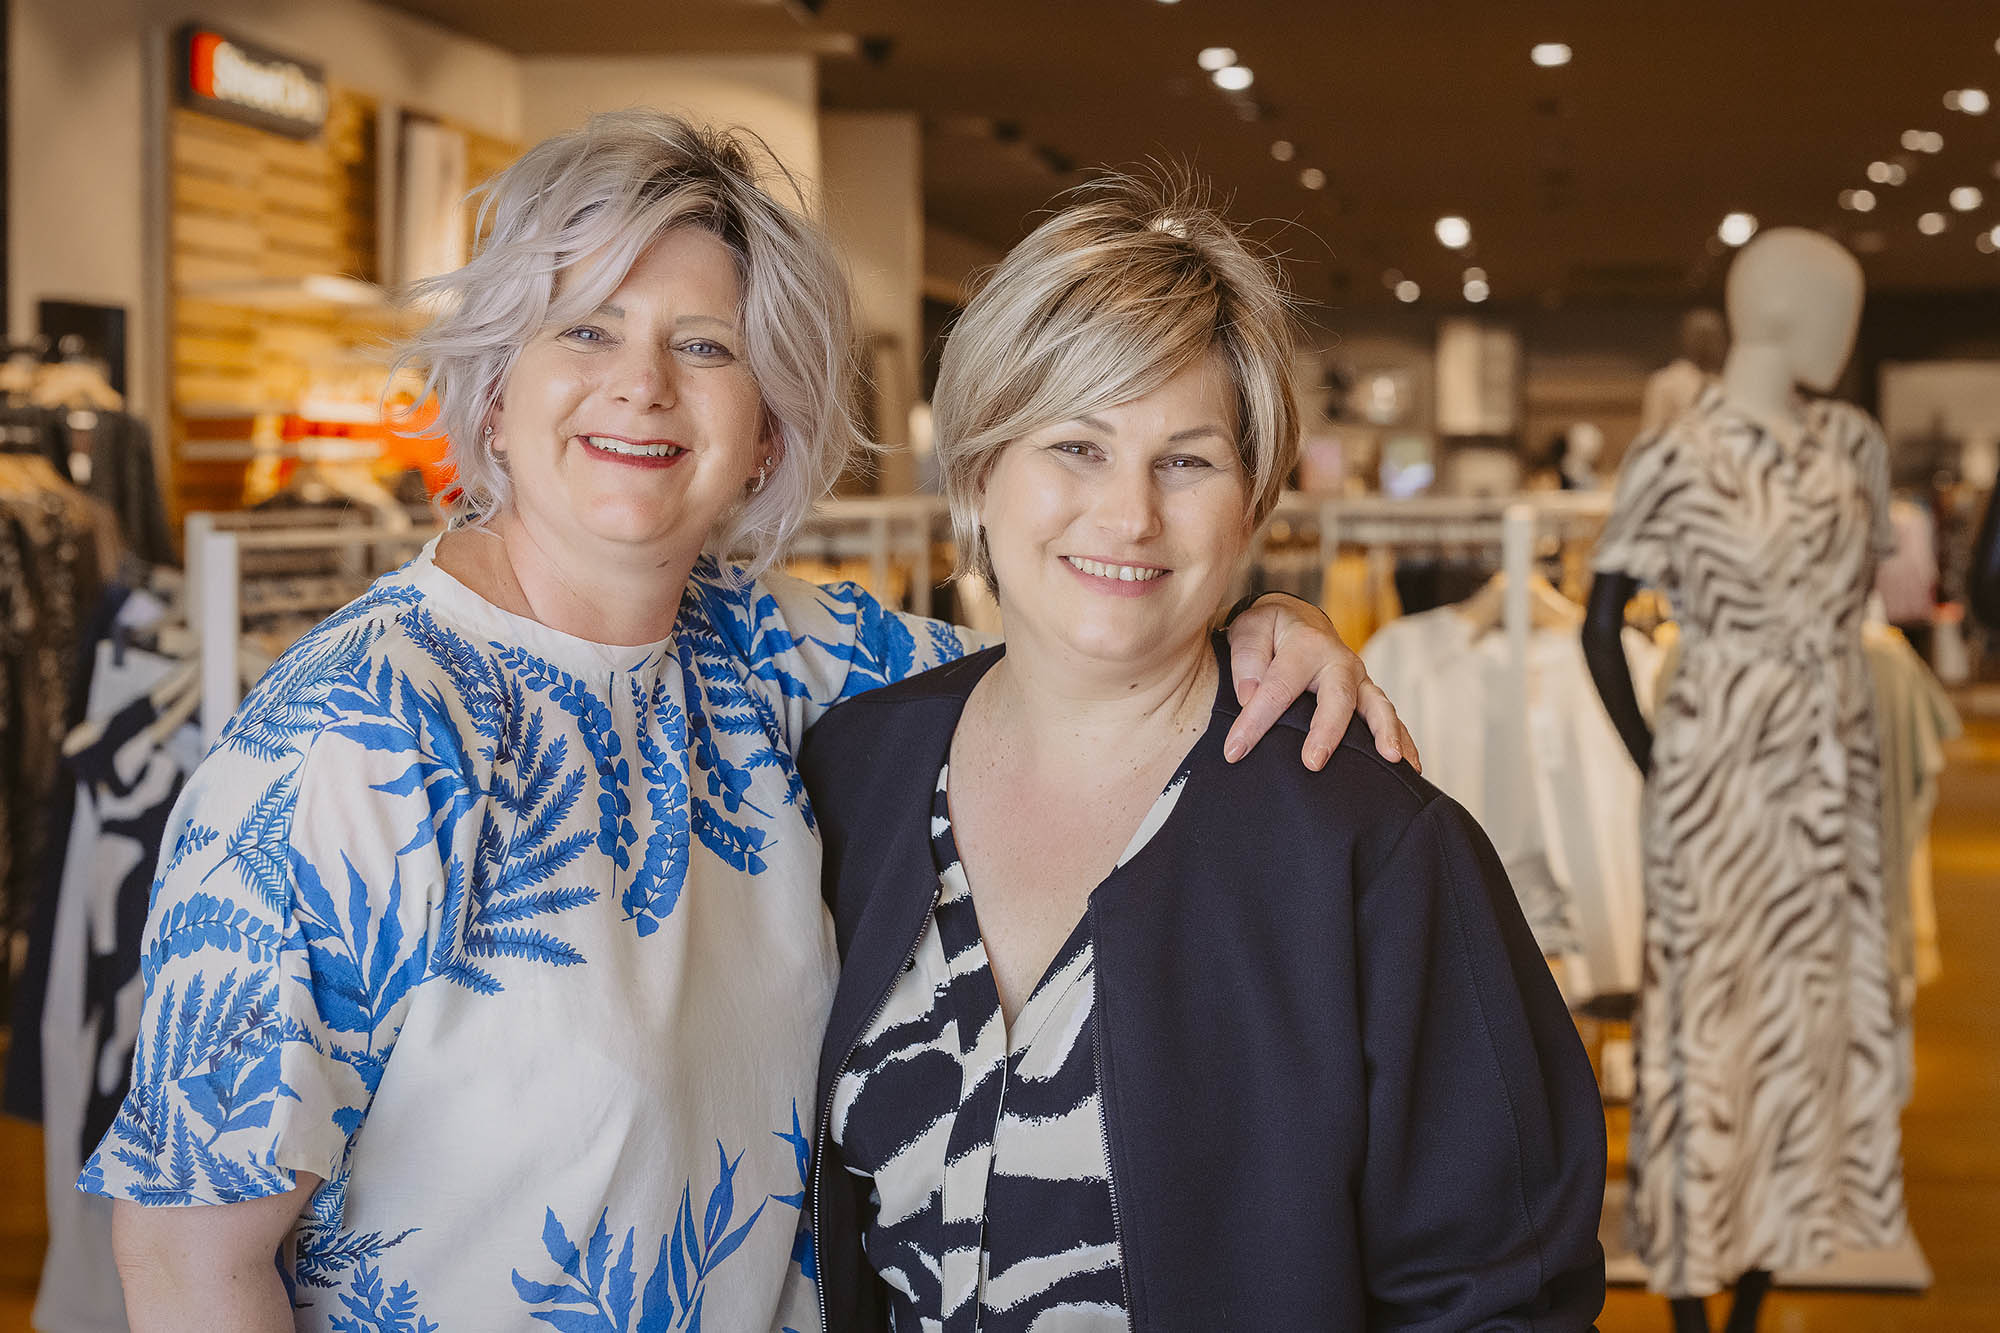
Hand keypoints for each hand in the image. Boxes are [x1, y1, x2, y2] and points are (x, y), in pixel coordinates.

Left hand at [1222, 594, 1419, 772]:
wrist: (1297, 620)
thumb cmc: (1268, 631)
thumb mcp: (1248, 630)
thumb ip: (1246, 660)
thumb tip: (1250, 695)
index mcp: (1305, 644)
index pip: (1276, 688)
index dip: (1254, 722)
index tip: (1234, 752)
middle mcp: (1339, 661)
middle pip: (1338, 698)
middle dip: (1327, 731)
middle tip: (1313, 763)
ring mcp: (1358, 679)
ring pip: (1377, 706)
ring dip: (1385, 733)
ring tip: (1390, 760)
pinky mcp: (1368, 695)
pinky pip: (1389, 718)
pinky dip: (1404, 741)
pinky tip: (1411, 767)